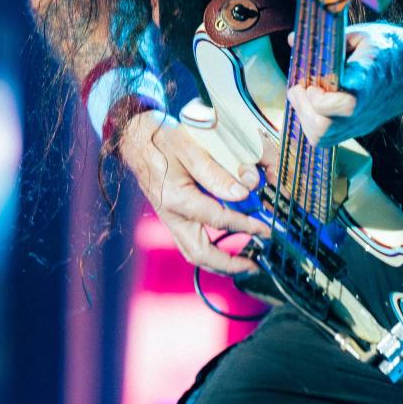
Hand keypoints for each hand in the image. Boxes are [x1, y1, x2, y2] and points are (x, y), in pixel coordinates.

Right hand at [116, 113, 270, 275]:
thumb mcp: (191, 147)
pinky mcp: (171, 217)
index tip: (266, 230)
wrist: (136, 138)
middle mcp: (170, 215)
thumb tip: (242, 195)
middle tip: (255, 265)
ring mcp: (169, 219)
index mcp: (176, 199)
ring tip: (245, 263)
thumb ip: (216, 173)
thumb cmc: (163, 138)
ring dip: (219, 263)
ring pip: (194, 253)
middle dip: (229, 264)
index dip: (245, 226)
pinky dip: (210, 252)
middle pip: (200, 253)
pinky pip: (190, 243)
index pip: (218, 220)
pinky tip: (226, 248)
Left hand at [287, 22, 402, 147]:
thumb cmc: (389, 48)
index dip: (320, 97)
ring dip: (304, 116)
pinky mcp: (357, 129)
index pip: (345, 103)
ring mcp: (360, 122)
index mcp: (369, 80)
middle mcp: (364, 108)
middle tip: (301, 87)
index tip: (313, 81)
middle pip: (325, 127)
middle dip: (303, 107)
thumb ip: (327, 40)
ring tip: (304, 95)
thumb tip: (292, 40)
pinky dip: (310, 124)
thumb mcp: (362, 35)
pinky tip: (312, 104)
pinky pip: (326, 139)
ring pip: (321, 137)